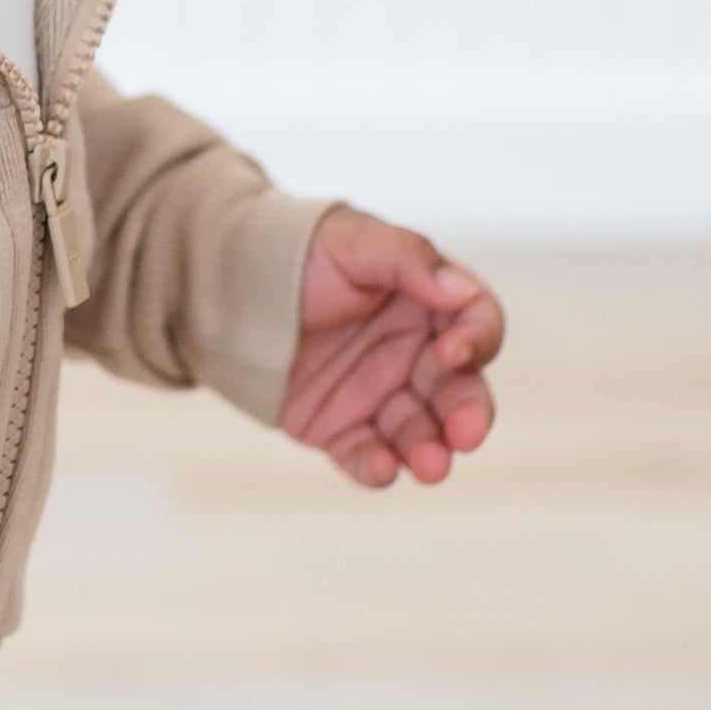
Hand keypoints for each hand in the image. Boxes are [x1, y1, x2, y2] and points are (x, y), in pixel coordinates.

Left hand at [279, 207, 503, 486]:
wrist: (235, 287)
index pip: (475, 326)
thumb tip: (457, 290)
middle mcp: (415, 356)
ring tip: (429, 467)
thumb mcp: (356, 240)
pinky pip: (365, 454)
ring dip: (429, 450)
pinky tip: (378, 468)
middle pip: (459, 391)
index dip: (476, 340)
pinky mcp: (342, 428)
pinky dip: (375, 467)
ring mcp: (380, 396)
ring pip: (421, 433)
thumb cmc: (303, 254)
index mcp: (429, 307)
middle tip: (466, 435)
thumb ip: (410, 258)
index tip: (454, 352)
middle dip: (468, 414)